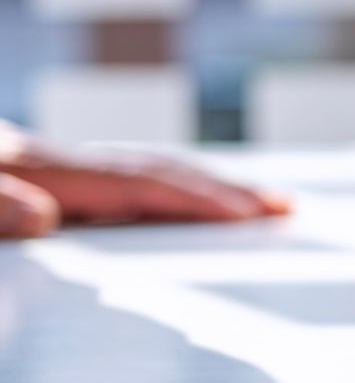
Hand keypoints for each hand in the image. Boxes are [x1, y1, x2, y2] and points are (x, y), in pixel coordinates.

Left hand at [0, 121, 290, 237]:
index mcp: (39, 167)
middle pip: (159, 171)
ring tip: (259, 203)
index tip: (248, 215)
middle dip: (226, 188)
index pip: (136, 183)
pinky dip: (169, 189)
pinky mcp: (45, 178)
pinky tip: (183, 203)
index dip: (195, 198)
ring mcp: (54, 166)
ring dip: (207, 186)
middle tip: (286, 206)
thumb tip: (44, 219)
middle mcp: (58, 162)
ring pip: (147, 172)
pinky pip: (124, 183)